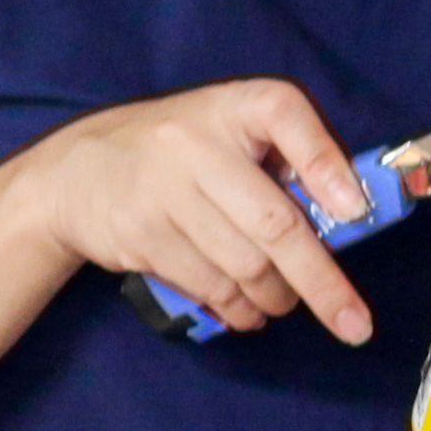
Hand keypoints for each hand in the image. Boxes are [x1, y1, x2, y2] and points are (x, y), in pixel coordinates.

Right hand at [3, 79, 376, 342]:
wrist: (74, 172)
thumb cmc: (182, 155)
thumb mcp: (233, 135)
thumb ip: (288, 162)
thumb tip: (351, 218)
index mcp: (233, 105)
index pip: (284, 114)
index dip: (326, 166)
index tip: (356, 213)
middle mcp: (194, 142)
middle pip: (274, 224)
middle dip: (321, 283)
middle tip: (353, 324)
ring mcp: (162, 190)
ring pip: (244, 266)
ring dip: (277, 298)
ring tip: (284, 301)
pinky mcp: (139, 234)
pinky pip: (209, 285)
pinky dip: (239, 308)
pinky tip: (248, 310)